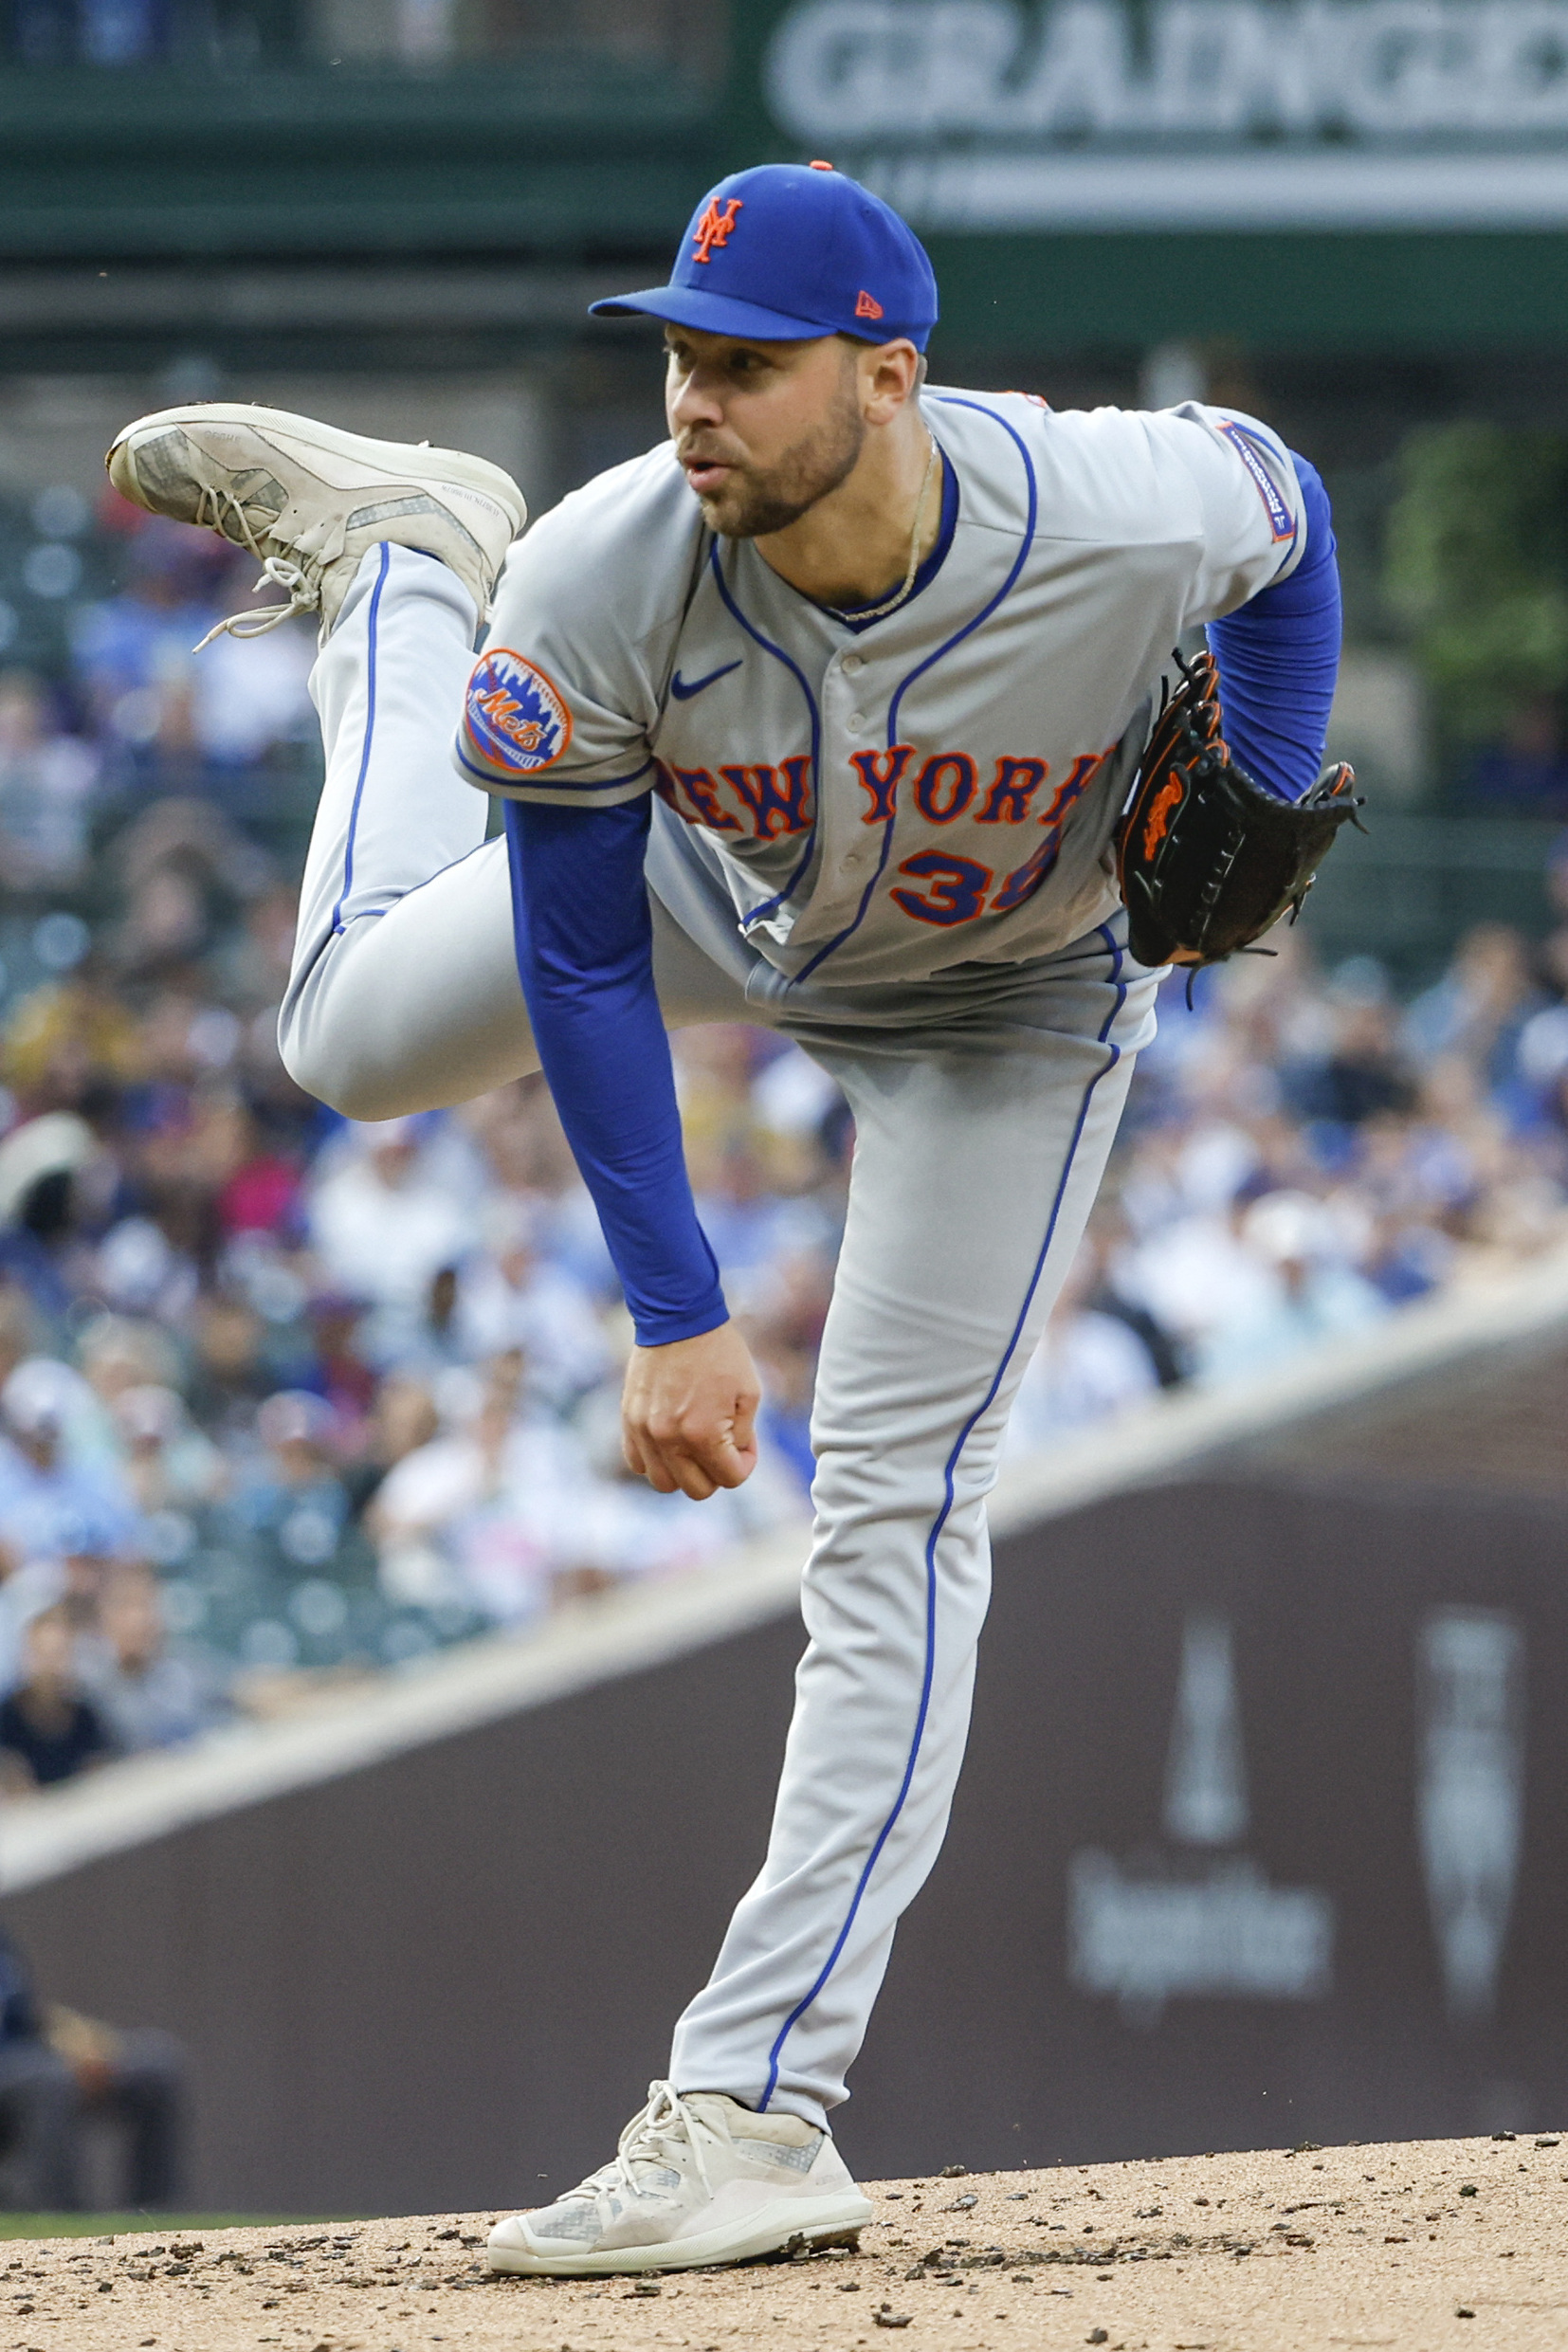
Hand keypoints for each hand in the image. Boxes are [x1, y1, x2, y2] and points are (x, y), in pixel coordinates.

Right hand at [621, 1321, 760, 1499]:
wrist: (678, 1318)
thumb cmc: (719, 1352)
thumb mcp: (749, 1393)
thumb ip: (742, 1435)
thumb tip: (733, 1458)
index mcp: (702, 1434)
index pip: (730, 1479)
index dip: (746, 1463)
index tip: (746, 1441)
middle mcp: (668, 1439)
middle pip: (697, 1490)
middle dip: (716, 1473)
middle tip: (723, 1444)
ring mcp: (644, 1432)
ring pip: (663, 1483)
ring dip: (684, 1472)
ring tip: (695, 1444)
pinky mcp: (628, 1420)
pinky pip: (637, 1462)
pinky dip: (655, 1460)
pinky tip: (671, 1439)